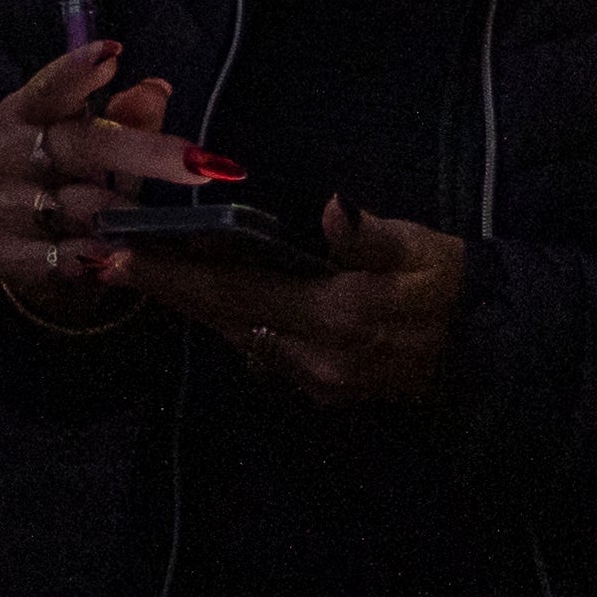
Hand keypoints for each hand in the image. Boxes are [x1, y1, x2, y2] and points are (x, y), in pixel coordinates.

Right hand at [0, 38, 189, 327]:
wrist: (29, 252)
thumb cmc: (72, 181)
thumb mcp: (101, 145)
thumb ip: (128, 118)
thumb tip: (156, 90)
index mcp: (24, 113)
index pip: (48, 87)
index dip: (76, 71)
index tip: (113, 55)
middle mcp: (4, 153)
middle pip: (77, 145)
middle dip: (142, 152)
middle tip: (196, 164)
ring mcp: (2, 205)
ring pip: (71, 205)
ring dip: (116, 214)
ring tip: (143, 221)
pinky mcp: (6, 255)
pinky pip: (59, 257)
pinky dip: (90, 257)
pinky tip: (110, 256)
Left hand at [119, 192, 469, 408]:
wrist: (490, 349)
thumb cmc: (453, 286)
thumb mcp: (422, 248)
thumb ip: (371, 234)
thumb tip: (332, 208)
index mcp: (335, 317)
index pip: (236, 292)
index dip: (175, 274)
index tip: (120, 256)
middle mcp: (314, 358)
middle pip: (221, 320)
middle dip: (165, 290)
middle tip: (106, 260)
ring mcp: (316, 381)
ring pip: (236, 338)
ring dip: (191, 307)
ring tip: (143, 271)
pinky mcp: (322, 388)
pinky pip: (259, 352)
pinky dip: (227, 321)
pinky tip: (205, 298)